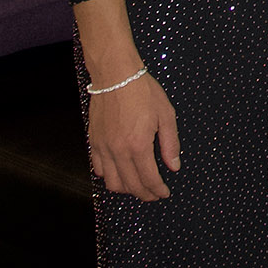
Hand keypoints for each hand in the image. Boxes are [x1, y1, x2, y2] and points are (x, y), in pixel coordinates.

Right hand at [87, 70, 180, 199]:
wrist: (115, 74)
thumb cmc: (142, 90)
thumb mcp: (166, 115)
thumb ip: (170, 144)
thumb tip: (174, 165)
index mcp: (138, 145)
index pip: (149, 179)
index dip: (158, 191)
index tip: (164, 193)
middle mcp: (118, 150)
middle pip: (131, 186)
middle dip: (145, 194)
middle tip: (154, 193)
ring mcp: (103, 147)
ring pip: (112, 182)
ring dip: (126, 188)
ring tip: (137, 185)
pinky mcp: (94, 141)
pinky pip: (98, 169)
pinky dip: (109, 176)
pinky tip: (119, 172)